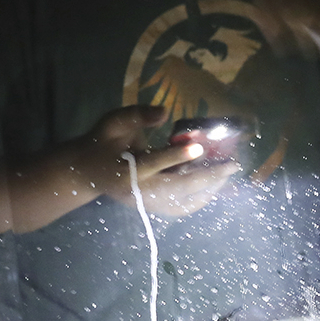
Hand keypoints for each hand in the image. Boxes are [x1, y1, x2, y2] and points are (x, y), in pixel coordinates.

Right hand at [87, 105, 237, 219]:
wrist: (87, 173)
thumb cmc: (101, 143)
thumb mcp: (113, 123)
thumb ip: (136, 116)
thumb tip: (164, 112)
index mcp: (124, 171)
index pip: (154, 164)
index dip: (176, 156)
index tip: (199, 147)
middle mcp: (138, 193)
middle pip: (177, 187)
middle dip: (207, 176)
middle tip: (232, 164)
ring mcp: (146, 204)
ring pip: (183, 201)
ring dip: (209, 189)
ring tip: (228, 173)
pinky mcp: (153, 209)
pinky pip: (182, 208)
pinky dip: (201, 199)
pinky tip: (216, 186)